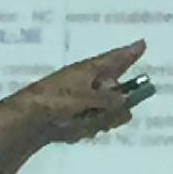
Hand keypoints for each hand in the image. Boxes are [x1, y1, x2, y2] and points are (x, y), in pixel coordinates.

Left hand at [14, 39, 146, 143]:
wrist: (29, 117)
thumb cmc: (58, 100)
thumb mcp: (88, 99)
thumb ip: (110, 101)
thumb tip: (125, 102)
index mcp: (89, 69)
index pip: (114, 59)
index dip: (129, 53)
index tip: (143, 44)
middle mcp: (87, 81)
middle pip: (114, 90)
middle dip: (116, 104)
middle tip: (111, 113)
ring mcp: (80, 98)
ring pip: (105, 109)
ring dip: (101, 119)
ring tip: (87, 123)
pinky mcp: (72, 113)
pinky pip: (92, 121)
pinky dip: (88, 126)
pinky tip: (76, 129)